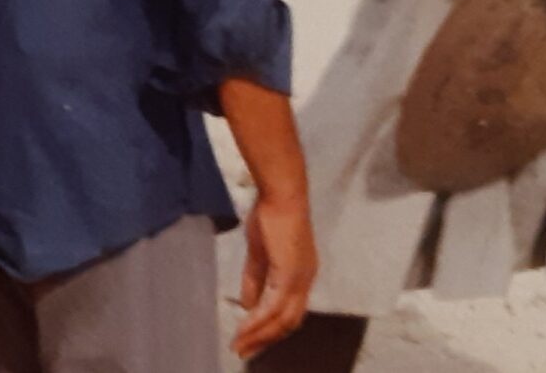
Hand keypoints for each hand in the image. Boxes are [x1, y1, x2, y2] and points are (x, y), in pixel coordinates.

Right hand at [233, 192, 316, 359]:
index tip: (250, 338)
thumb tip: (248, 305)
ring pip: (282, 319)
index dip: (271, 328)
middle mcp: (305, 282)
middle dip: (266, 339)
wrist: (281, 195)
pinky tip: (244, 326)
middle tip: (244, 351)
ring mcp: (299, 279)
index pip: (289, 311)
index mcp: (300, 275)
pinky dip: (259, 320)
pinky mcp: (289, 274)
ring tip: (240, 345)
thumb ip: (255, 279)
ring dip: (260, 335)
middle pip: (289, 322)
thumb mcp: (259, 253)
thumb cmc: (269, 215)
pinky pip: (273, 306)